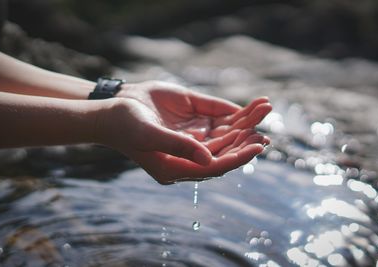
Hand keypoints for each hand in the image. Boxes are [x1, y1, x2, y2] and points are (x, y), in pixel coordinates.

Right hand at [96, 81, 271, 183]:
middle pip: (224, 151)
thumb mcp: (148, 134)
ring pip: (224, 135)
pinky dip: (234, 114)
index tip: (258, 146)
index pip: (214, 167)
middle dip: (245, 139)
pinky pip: (218, 121)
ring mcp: (190, 140)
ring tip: (264, 109)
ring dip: (245, 123)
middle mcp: (187, 157)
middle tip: (265, 130)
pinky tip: (251, 107)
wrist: (112, 109)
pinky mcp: (191, 125)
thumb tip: (210, 160)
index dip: (237, 157)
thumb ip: (178, 146)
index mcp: (175, 167)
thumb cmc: (125, 123)